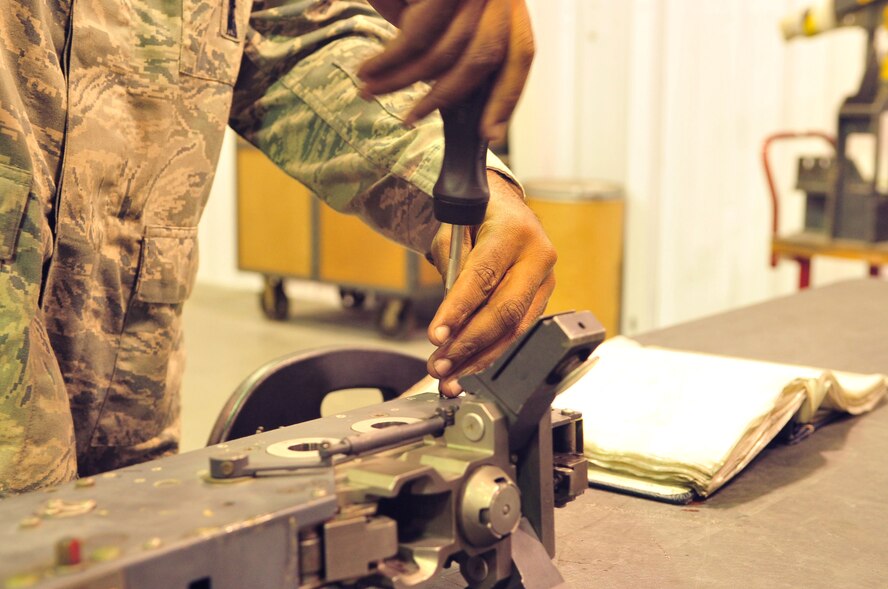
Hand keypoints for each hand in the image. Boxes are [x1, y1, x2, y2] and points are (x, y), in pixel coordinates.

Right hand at [359, 0, 533, 141]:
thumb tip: (440, 89)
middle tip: (410, 119)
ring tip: (370, 91)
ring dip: (403, 80)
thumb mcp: (439, 6)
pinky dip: (390, 60)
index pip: (520, 53)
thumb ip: (449, 39)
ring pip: (445, 52)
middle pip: (483, 60)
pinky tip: (368, 71)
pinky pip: (416, 34)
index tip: (489, 135)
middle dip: (445, 97)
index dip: (506, 98)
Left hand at [427, 171, 555, 396]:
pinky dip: (490, 353)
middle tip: (440, 365)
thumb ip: (451, 268)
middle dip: (469, 344)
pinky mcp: (542, 299)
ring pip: (513, 329)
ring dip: (478, 358)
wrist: (504, 207)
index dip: (459, 310)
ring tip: (449, 376)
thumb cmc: (476, 214)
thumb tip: (449, 319)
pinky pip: (516, 332)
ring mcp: (545, 281)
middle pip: (504, 311)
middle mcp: (538, 256)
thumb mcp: (453, 227)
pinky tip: (468, 367)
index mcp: (515, 231)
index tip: (436, 336)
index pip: (484, 276)